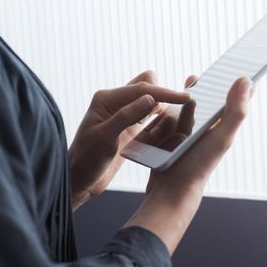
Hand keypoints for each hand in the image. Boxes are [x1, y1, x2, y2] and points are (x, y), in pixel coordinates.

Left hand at [69, 71, 189, 209]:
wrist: (79, 180)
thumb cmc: (86, 160)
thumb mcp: (105, 138)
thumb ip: (127, 116)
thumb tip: (150, 99)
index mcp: (107, 99)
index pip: (143, 88)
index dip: (166, 93)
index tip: (186, 97)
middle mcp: (116, 103)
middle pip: (148, 86)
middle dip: (165, 95)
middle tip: (181, 110)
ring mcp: (125, 115)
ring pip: (152, 102)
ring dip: (164, 109)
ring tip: (176, 123)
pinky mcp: (131, 128)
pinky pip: (151, 118)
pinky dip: (160, 122)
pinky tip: (167, 131)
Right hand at [125, 77, 252, 254]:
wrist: (172, 190)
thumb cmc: (200, 165)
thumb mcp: (222, 137)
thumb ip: (236, 111)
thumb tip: (247, 81)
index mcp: (223, 128)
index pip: (235, 101)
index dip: (240, 85)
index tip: (241, 66)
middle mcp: (209, 130)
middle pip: (212, 102)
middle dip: (212, 86)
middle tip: (210, 72)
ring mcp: (190, 134)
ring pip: (192, 108)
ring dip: (191, 94)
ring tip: (193, 80)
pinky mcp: (173, 138)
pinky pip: (174, 118)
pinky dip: (173, 109)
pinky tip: (169, 102)